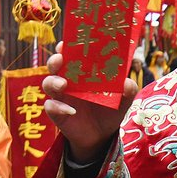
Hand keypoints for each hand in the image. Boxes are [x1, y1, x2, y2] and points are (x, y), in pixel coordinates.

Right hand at [43, 41, 138, 163]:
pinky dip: (58, 107)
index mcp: (83, 72)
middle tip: (61, 59)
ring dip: (53, 81)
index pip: (72, 55)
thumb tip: (127, 83)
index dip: (68, 46)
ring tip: (63, 85)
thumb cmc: (110, 110)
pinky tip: (71, 111)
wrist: (102, 135)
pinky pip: (51, 107)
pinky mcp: (57, 112)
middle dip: (56, 59)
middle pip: (56, 65)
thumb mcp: (123, 100)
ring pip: (49, 83)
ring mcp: (61, 96)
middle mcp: (69, 81)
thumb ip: (127, 91)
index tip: (68, 42)